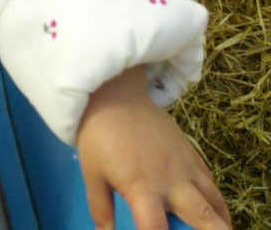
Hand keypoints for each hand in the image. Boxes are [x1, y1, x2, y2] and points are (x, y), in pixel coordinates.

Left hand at [76, 66, 229, 229]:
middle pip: (204, 218)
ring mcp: (186, 166)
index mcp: (142, 188)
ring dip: (221, 220)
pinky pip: (211, 182)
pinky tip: (213, 210)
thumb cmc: (99, 136)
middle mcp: (171, 180)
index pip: (156, 228)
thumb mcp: (92, 174)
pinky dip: (216, 200)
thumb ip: (101, 208)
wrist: (115, 96)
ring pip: (215, 200)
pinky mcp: (192, 153)